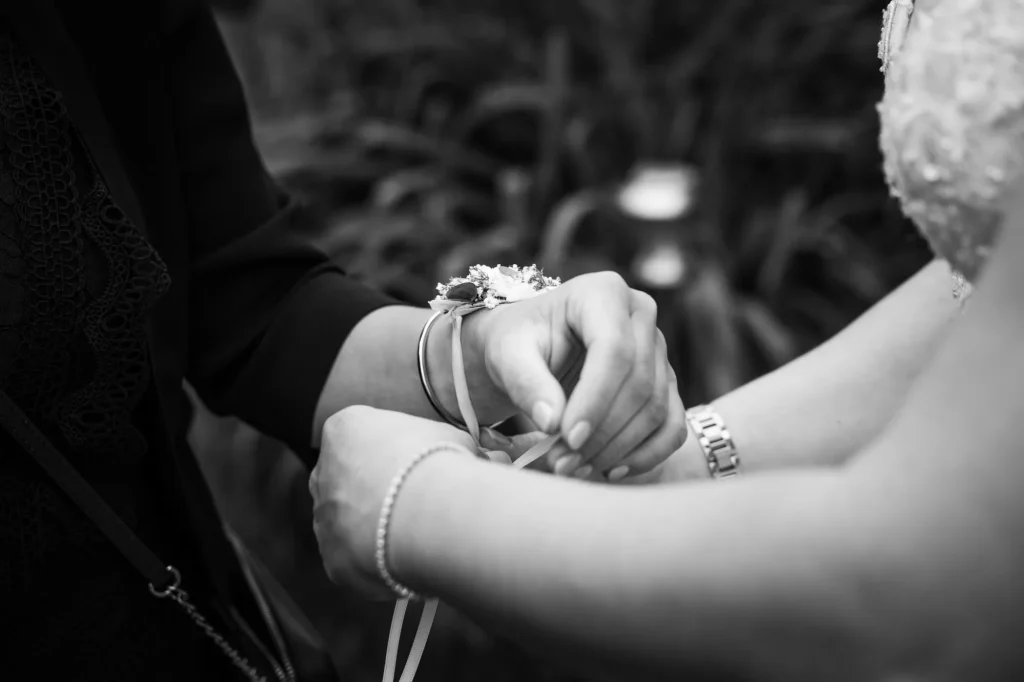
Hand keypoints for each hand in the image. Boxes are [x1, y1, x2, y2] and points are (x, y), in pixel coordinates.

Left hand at [309, 405, 475, 598]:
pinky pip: (356, 563)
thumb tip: (491, 459)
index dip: (395, 453)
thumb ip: (454, 447)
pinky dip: (379, 564)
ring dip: (376, 529)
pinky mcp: (333, 562)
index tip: (421, 465)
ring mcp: (323, 519)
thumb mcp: (452, 440)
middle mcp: (323, 472)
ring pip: (349, 525)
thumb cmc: (441, 464)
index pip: (362, 437)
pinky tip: (410, 562)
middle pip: (349, 481)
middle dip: (378, 491)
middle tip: (418, 503)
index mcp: (345, 429)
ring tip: (420, 536)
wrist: (429, 514)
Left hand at [462, 271, 687, 480]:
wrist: (529, 349)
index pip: (614, 350)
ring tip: (574, 467)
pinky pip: (672, 425)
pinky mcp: (664, 382)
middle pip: (638, 383)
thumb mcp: (508, 355)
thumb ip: (526, 382)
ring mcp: (658, 349)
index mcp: (603, 293)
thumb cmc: (517, 343)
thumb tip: (553, 423)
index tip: (567, 437)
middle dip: (601, 431)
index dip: (595, 399)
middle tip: (563, 462)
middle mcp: (640, 314)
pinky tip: (610, 470)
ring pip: (656, 408)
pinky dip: (647, 454)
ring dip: (618, 448)